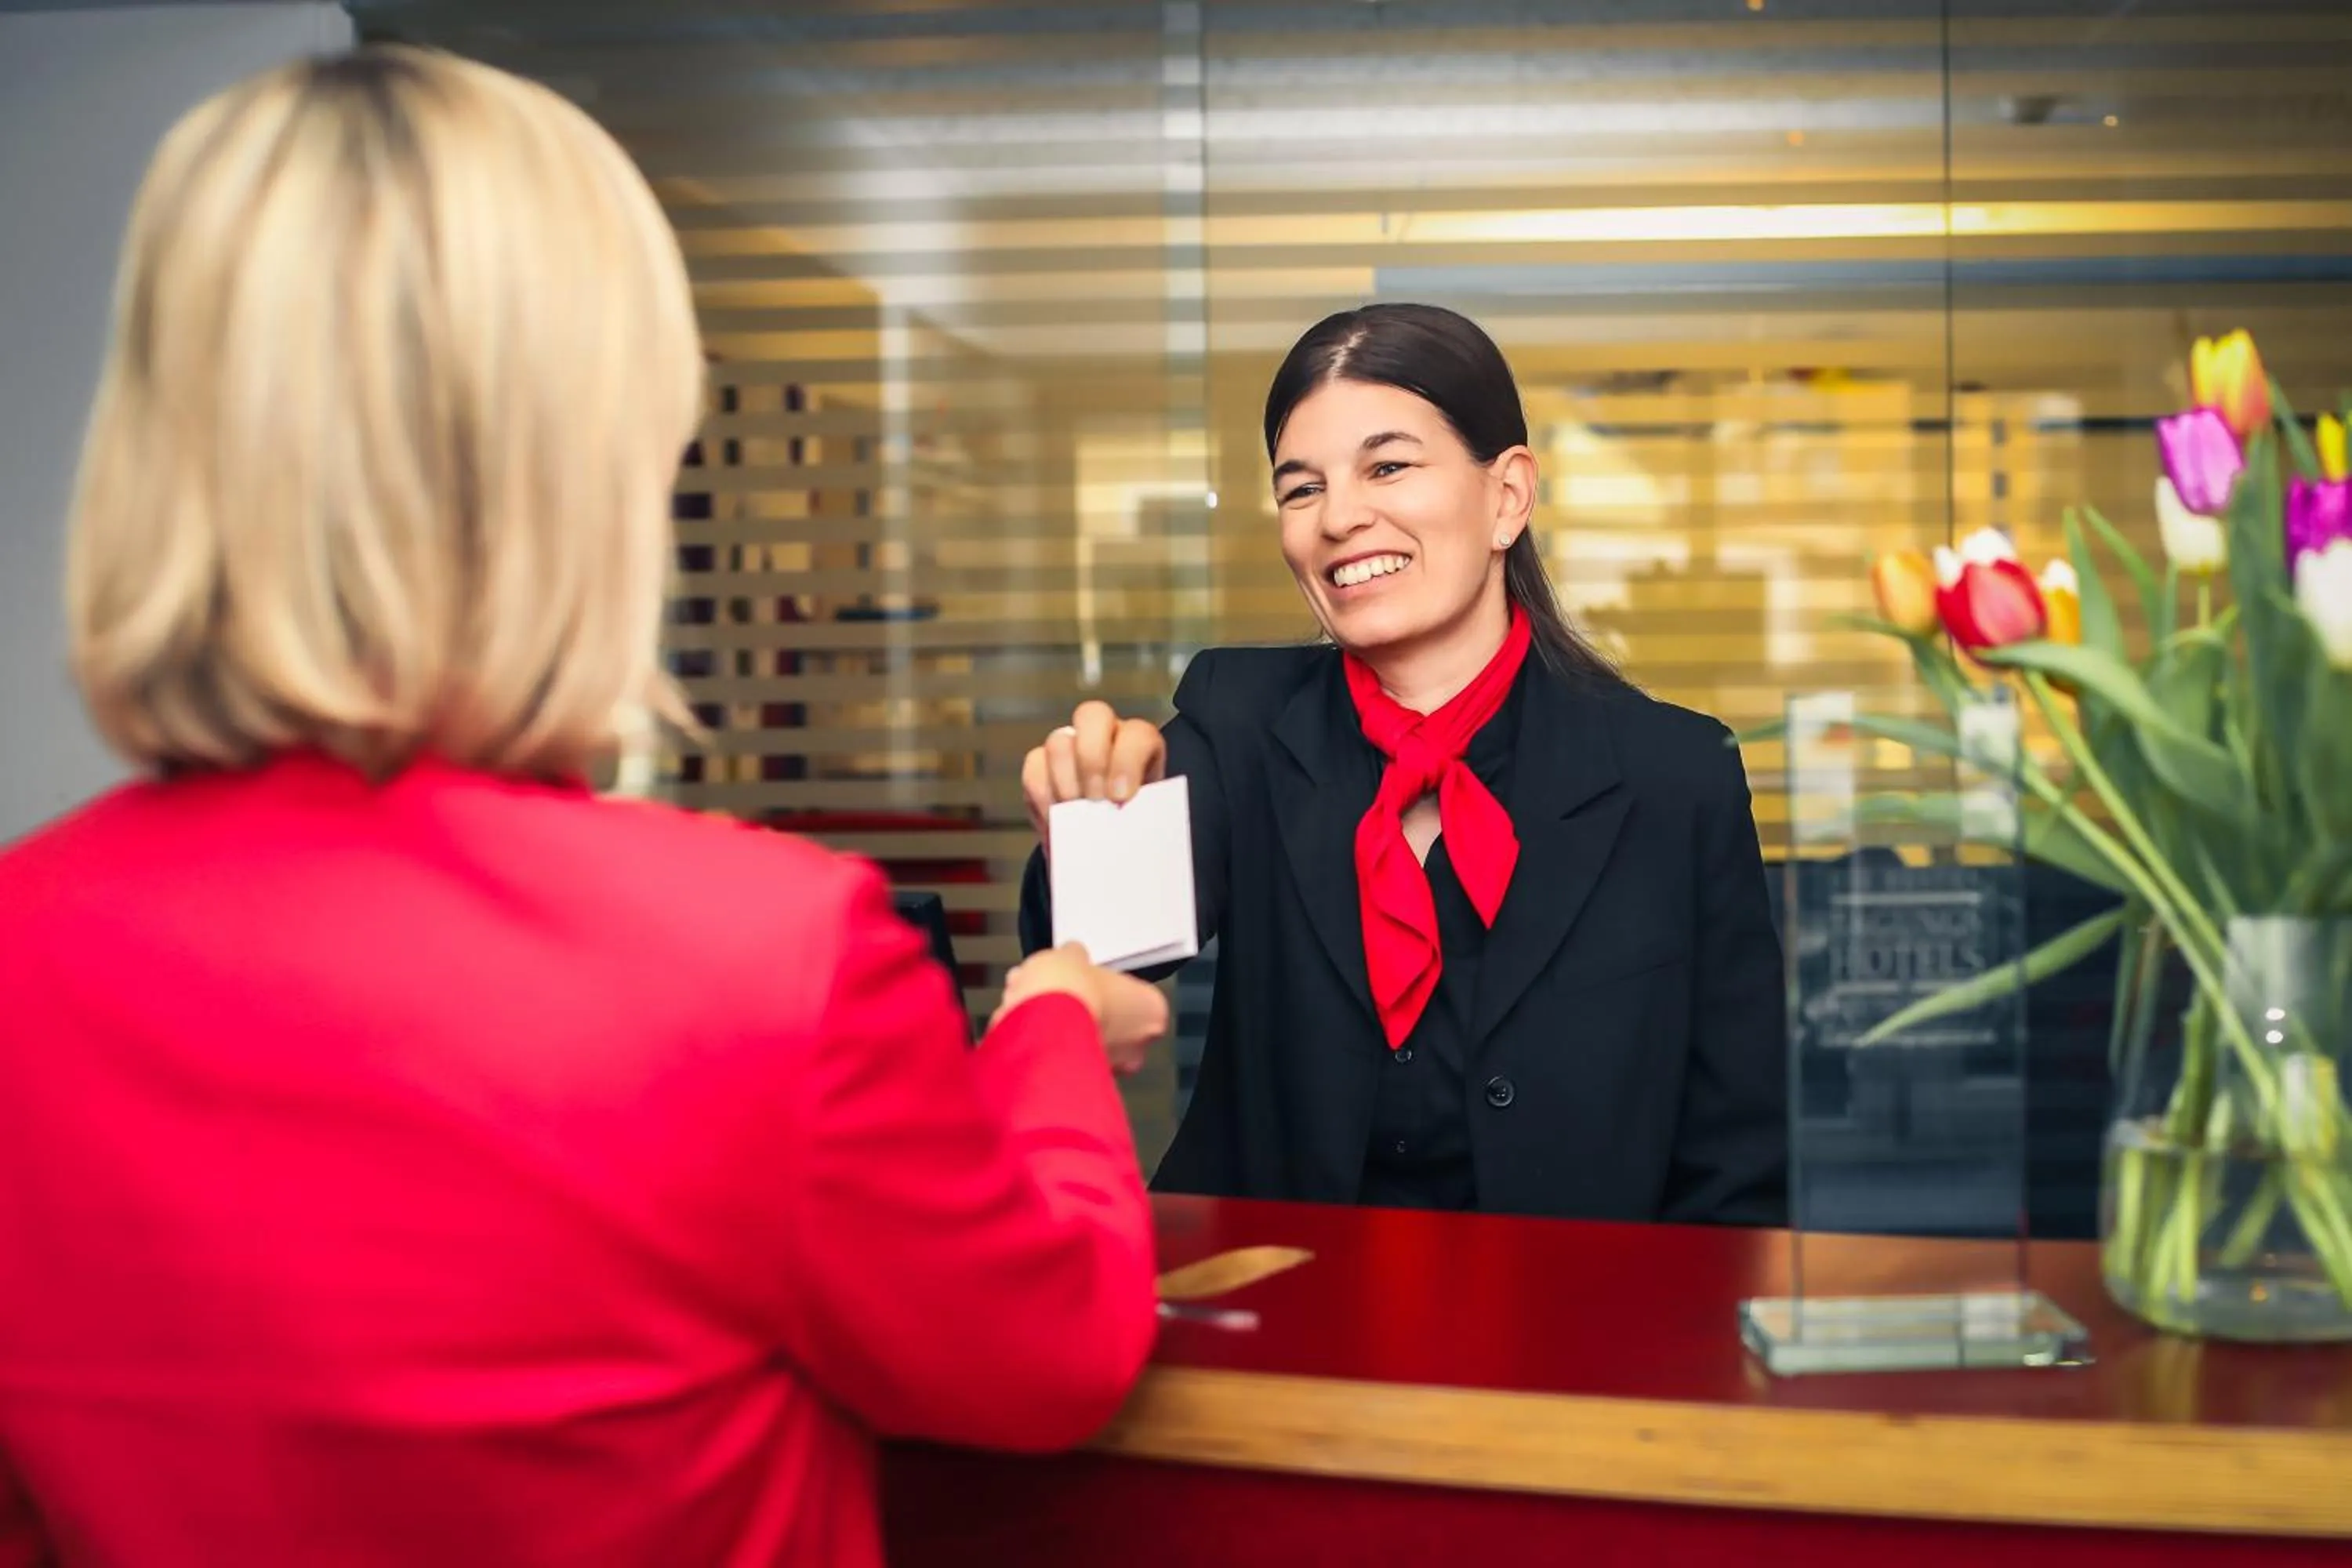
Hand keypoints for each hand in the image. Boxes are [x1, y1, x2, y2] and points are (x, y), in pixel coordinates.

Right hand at [993, 943, 1169, 1075]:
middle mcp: (1137, 1047)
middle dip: (1080, 1008)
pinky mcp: (1079, 1085)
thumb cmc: (1072, 991)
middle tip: (1056, 992)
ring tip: (1029, 1002)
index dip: (1102, 986)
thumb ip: (1076, 958)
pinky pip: (1062, 1059)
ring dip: (1059, 1025)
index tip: (1084, 979)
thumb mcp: (1072, 956)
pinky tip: (1024, 1022)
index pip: (1132, 995)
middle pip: (1108, 1022)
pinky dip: (1045, 1044)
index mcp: (1152, 1011)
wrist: (1040, 1026)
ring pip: (1082, 1042)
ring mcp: (1110, 1070)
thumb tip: (1072, 956)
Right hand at [1020, 700, 1166, 851]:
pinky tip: (1055, 822)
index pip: (1137, 733)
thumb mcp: (1147, 819)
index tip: (1121, 797)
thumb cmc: (1133, 823)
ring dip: (1066, 783)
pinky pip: (1033, 769)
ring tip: (1075, 816)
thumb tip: (1130, 826)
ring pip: (1059, 742)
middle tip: (1095, 800)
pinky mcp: (1041, 764)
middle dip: (1092, 759)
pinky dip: (1043, 799)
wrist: (1107, 840)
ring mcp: (1069, 744)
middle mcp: (1104, 734)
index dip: (1128, 760)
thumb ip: (1142, 816)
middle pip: (1093, 716)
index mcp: (1139, 744)